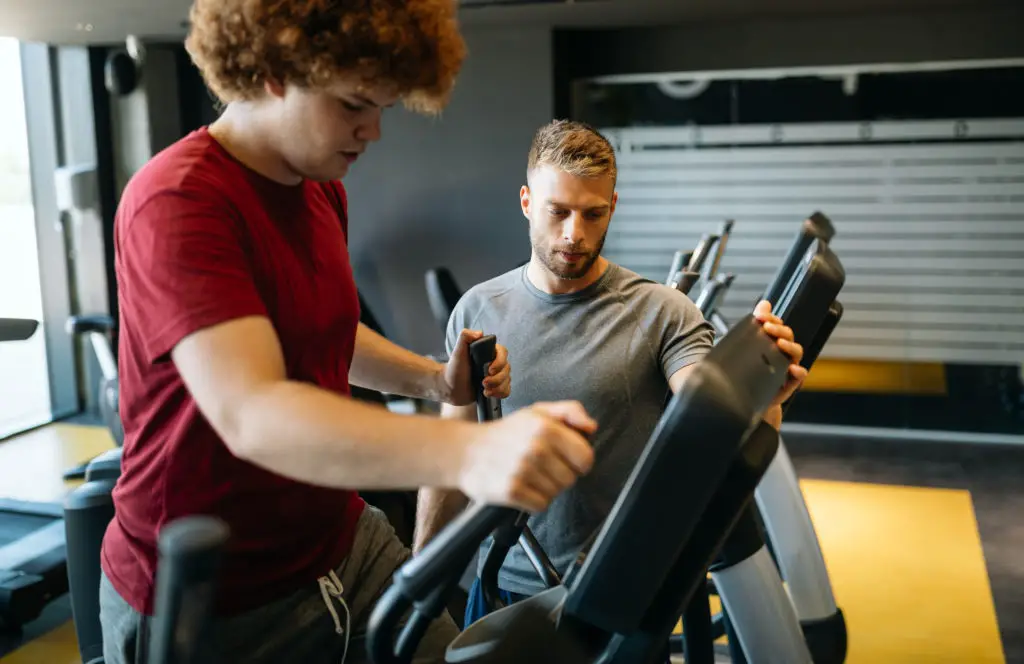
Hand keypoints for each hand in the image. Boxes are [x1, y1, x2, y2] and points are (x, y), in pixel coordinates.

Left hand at [443, 329, 511, 405]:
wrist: (450, 387)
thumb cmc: (454, 368)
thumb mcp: (458, 351)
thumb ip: (465, 337)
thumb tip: (479, 333)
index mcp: (488, 352)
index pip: (503, 353)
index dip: (500, 362)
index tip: (489, 370)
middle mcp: (495, 363)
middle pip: (507, 369)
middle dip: (497, 378)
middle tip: (483, 383)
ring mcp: (496, 376)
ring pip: (507, 381)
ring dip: (498, 387)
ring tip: (484, 390)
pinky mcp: (496, 387)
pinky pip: (506, 390)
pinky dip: (500, 393)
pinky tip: (487, 394)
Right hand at [456, 401, 596, 511]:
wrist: (464, 452)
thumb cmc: (504, 433)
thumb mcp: (537, 412)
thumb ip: (570, 412)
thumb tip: (591, 427)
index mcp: (545, 427)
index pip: (585, 458)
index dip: (577, 461)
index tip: (564, 458)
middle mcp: (536, 448)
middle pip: (571, 479)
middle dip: (559, 474)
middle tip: (539, 465)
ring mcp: (522, 471)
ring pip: (556, 493)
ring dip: (545, 487)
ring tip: (527, 474)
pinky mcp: (511, 491)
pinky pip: (540, 505)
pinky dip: (532, 500)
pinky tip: (520, 485)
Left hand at [753, 300, 807, 422]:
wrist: (745, 399)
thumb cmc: (749, 371)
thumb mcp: (747, 347)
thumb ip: (756, 325)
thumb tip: (764, 303)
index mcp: (772, 342)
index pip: (777, 325)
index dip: (771, 318)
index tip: (760, 316)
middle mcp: (782, 352)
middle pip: (787, 335)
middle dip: (779, 329)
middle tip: (767, 327)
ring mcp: (786, 367)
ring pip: (795, 352)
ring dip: (789, 346)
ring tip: (779, 343)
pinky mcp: (788, 384)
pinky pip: (799, 377)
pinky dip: (798, 372)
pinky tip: (793, 369)